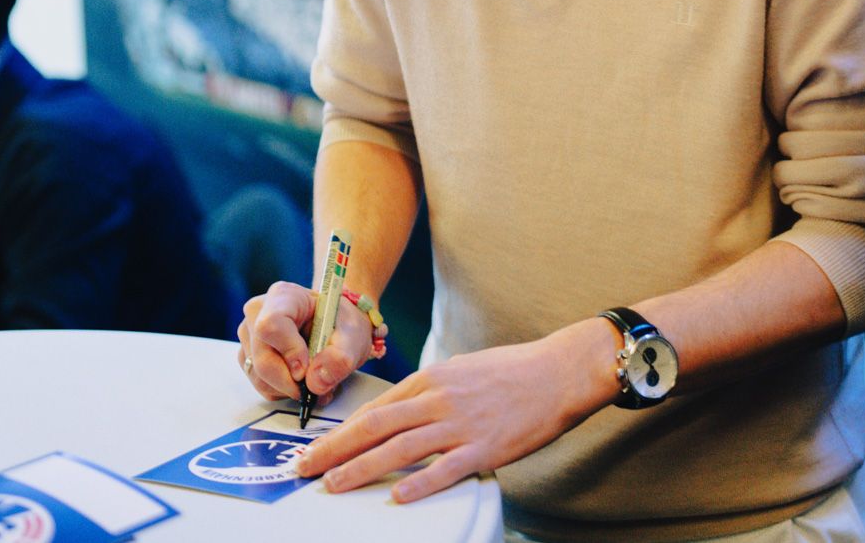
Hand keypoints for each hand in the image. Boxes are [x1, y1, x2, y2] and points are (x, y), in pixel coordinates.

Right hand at [237, 281, 373, 403]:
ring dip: (288, 388)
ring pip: (259, 376)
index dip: (289, 351)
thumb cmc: (342, 325)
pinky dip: (282, 390)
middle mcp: (258, 313)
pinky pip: (260, 384)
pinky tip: (300, 381)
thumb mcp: (353, 337)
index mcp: (283, 296)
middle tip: (316, 385)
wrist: (338, 330)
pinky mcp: (249, 357)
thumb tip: (315, 382)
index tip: (307, 367)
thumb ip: (340, 358)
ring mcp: (250, 336)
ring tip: (313, 380)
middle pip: (262, 358)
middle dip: (291, 380)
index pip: (271, 325)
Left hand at [294, 317, 618, 501]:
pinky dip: (419, 483)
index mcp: (431, 378)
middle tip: (306, 467)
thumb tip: (402, 408)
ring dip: (361, 468)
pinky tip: (397, 496)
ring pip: (400, 448)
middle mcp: (439, 399)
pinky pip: (446, 469)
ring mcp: (461, 424)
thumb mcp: (462, 369)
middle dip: (334, 449)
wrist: (558, 372)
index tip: (317, 447)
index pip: (375, 408)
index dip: (340, 430)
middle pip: (375, 427)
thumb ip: (431, 389)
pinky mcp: (486, 447)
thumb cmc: (513, 371)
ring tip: (335, 485)